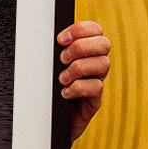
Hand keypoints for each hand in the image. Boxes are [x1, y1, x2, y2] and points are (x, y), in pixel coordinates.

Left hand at [57, 20, 110, 141]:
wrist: (48, 119)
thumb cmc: (47, 88)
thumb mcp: (49, 66)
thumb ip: (53, 51)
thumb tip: (43, 35)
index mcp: (85, 51)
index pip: (95, 30)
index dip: (81, 30)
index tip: (60, 39)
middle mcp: (94, 64)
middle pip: (104, 44)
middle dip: (81, 47)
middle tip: (62, 59)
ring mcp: (96, 81)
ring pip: (103, 64)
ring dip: (78, 68)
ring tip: (62, 78)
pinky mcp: (94, 100)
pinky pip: (96, 87)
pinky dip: (78, 88)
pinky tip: (64, 92)